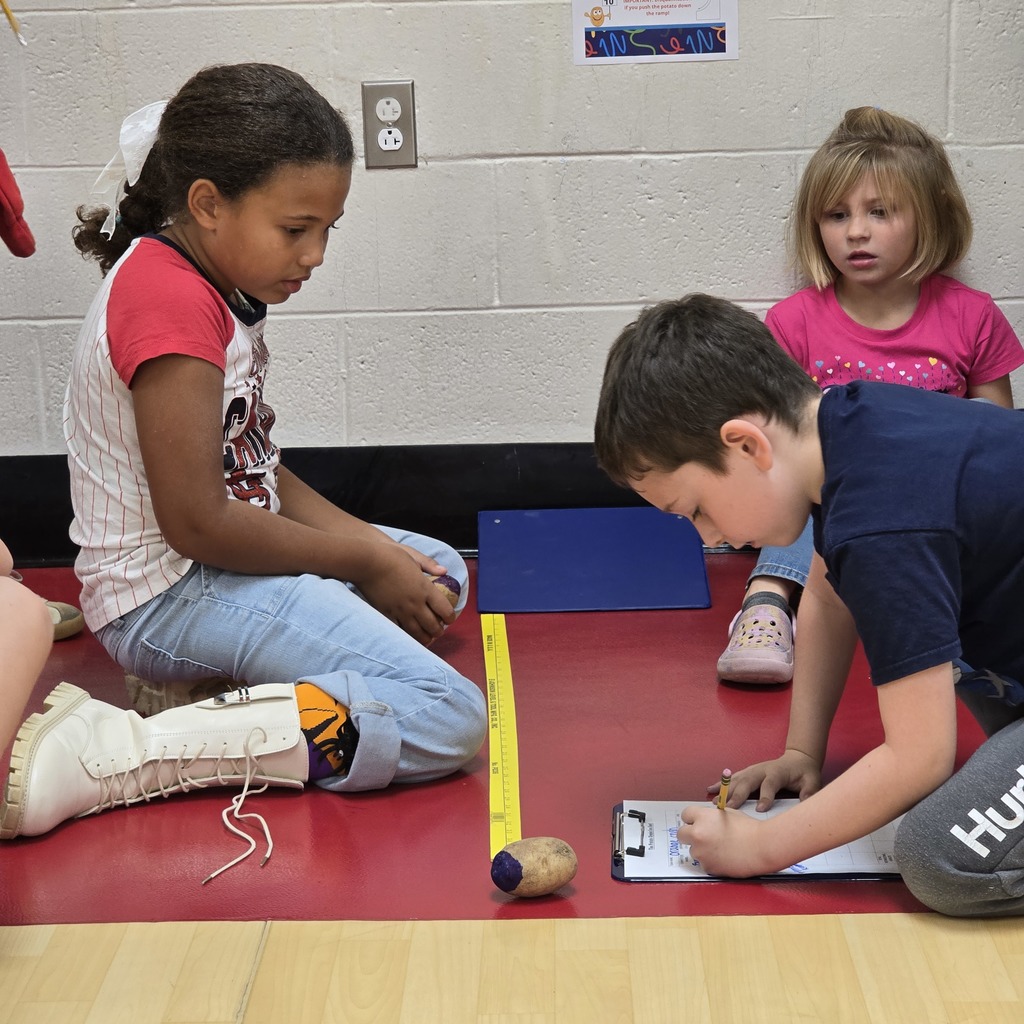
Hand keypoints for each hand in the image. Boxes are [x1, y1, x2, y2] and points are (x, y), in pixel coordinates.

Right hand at [354, 543, 456, 645]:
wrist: (367, 562)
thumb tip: (445, 570)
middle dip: (439, 631)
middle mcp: (415, 603)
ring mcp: (401, 610)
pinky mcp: (386, 614)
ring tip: (428, 639)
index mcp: (425, 588)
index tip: (449, 618)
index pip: (444, 609)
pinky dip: (407, 636)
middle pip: (432, 625)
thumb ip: (430, 565)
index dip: (450, 617)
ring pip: (417, 632)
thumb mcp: (413, 556)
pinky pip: (399, 630)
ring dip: (425, 638)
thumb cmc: (390, 556)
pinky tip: (409, 636)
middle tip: (439, 631)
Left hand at [678, 805, 770, 877]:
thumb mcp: (727, 813)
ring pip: (693, 850)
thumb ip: (711, 816)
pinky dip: (711, 862)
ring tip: (720, 848)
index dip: (693, 819)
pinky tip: (724, 858)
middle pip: (681, 834)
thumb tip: (704, 820)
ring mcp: (701, 852)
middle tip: (702, 837)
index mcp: (702, 817)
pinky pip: (704, 863)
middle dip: (690, 835)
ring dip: (702, 849)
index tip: (697, 822)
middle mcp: (698, 834)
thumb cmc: (749, 828)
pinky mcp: (708, 867)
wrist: (761, 847)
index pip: (685, 815)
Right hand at [706, 748, 821, 811]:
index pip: (770, 784)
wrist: (798, 759)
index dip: (765, 796)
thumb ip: (809, 792)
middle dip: (737, 795)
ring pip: (737, 779)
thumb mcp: (812, 782)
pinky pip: (733, 778)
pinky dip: (721, 783)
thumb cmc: (804, 773)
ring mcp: (753, 770)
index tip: (759, 810)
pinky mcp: (748, 772)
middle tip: (728, 808)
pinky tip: (711, 789)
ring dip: (725, 790)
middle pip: (747, 781)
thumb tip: (805, 804)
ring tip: (714, 801)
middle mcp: (762, 770)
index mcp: (777, 772)